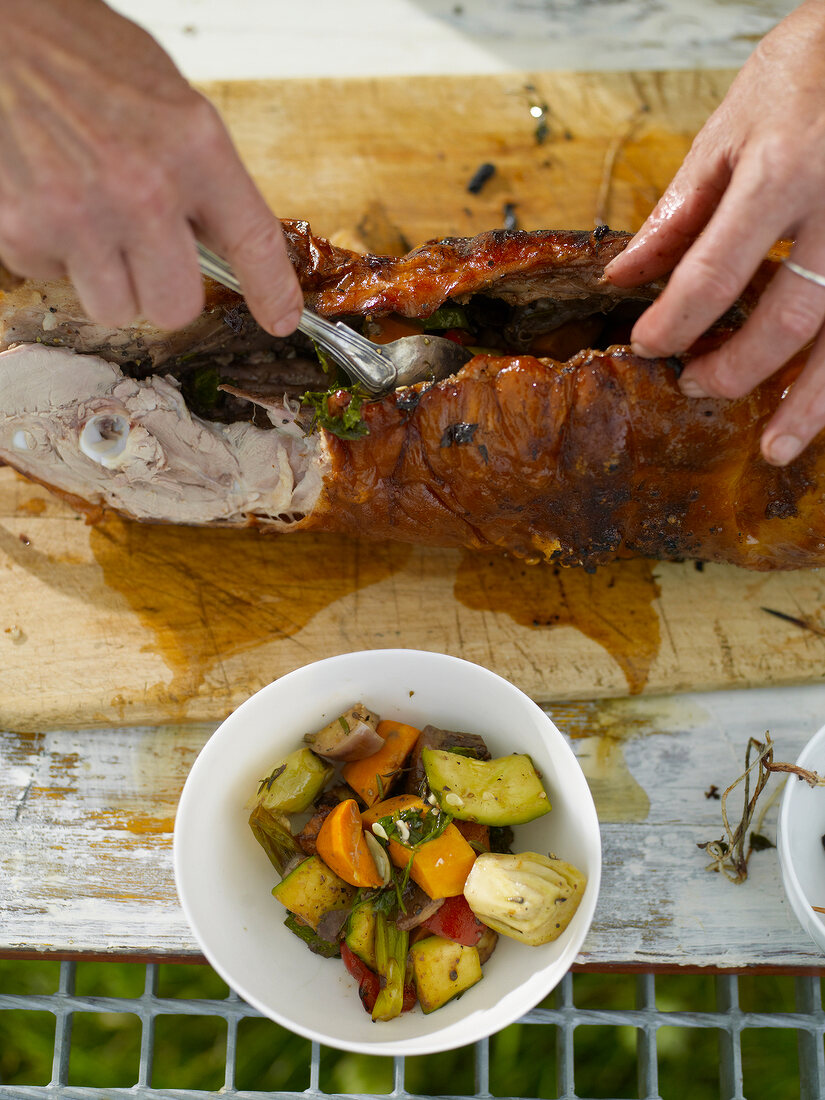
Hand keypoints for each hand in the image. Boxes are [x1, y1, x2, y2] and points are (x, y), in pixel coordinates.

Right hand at [0, 0, 302, 334]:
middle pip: (176, 306)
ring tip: (87, 217)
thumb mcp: (166, 100)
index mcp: (193, 145)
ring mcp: (82, 215)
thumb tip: (221, 240)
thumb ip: (200, 171)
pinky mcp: (24, 230)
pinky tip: (46, 198)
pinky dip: (51, 250)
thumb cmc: (77, 53)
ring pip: (117, 308)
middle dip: (161, 289)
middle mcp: (144, 187)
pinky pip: (55, 280)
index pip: (252, 239)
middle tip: (143, 252)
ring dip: (105, 277)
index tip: (280, 319)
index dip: (271, 292)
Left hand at [605, 0, 824, 466]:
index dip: (675, 323)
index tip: (648, 347)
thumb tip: (626, 275)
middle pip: (790, 317)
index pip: (714, 272)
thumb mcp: (736, 122)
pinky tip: (823, 400)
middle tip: (699, 387)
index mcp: (783, 170)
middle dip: (738, 367)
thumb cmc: (817, 65)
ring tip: (778, 445)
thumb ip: (682, 207)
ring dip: (812, 402)